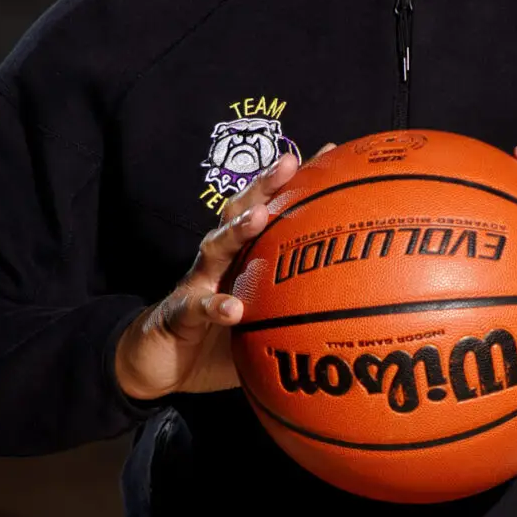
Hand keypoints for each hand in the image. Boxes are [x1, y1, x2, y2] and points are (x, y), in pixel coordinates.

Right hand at [114, 144, 336, 401]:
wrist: (159, 362)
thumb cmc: (218, 338)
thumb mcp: (264, 322)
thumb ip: (298, 312)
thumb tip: (357, 316)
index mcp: (242, 256)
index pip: (270, 209)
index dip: (295, 182)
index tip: (328, 154)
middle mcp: (220, 260)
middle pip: (241, 211)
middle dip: (265, 185)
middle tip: (289, 163)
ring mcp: (197, 282)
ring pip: (215, 246)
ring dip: (237, 229)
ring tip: (258, 218)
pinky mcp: (179, 311)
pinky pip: (198, 305)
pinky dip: (215, 305)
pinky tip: (232, 309)